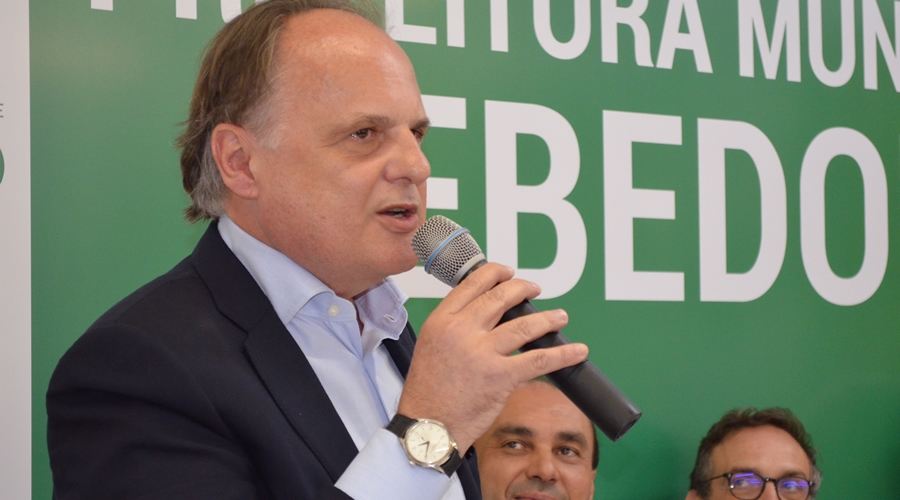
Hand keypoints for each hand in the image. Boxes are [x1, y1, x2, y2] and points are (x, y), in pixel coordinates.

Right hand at [397, 263, 588, 451]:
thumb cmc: (428, 393)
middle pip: (500, 298)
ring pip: (524, 325)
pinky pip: (538, 359)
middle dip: (523, 289)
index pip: (473, 284)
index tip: (508, 273)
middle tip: (534, 289)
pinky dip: (562, 354)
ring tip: (559, 316)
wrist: (427, 427)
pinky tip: (576, 351)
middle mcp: (461, 331)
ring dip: (548, 318)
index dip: (496, 274)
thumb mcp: (431, 346)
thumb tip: (482, 315)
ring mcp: (482, 353)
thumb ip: (454, 327)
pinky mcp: (500, 377)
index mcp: (441, 321)